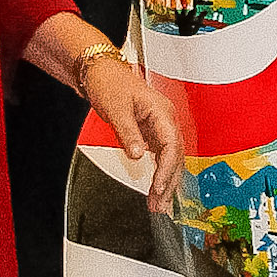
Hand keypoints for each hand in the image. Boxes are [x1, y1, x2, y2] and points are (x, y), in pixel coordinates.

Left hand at [84, 54, 185, 210]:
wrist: (100, 71)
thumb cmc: (110, 83)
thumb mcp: (116, 109)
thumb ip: (128, 133)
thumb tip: (137, 156)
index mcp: (162, 111)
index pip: (172, 145)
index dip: (167, 169)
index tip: (159, 187)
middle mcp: (166, 120)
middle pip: (175, 156)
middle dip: (169, 182)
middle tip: (160, 205)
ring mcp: (160, 126)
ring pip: (170, 159)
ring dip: (165, 182)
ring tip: (159, 204)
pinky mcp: (151, 132)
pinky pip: (161, 156)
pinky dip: (159, 173)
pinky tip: (156, 188)